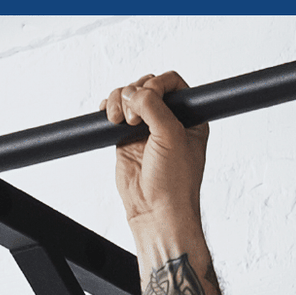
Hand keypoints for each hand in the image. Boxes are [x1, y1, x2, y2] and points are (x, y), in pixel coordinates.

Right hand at [102, 70, 208, 236]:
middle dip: (136, 93)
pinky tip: (108, 117)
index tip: (150, 95)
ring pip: (128, 96)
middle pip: (146, 85)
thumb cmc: (174, 182)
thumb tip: (133, 92)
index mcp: (188, 117)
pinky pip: (114, 112)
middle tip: (135, 118)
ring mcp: (146, 128)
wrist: (155, 211)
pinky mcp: (126, 138)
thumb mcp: (171, 136)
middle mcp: (168, 119)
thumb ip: (153, 107)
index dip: (157, 83)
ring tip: (120, 121)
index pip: (172, 83)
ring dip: (119, 100)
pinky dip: (107, 108)